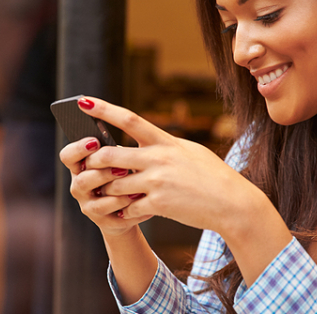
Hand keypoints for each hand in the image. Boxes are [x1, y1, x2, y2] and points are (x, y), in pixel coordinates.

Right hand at [59, 135, 153, 236]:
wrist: (129, 207)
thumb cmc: (123, 175)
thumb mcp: (119, 158)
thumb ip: (114, 149)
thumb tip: (122, 133)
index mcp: (80, 166)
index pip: (68, 156)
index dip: (78, 149)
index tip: (96, 142)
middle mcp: (79, 185)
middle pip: (83, 179)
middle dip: (103, 173)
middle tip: (123, 169)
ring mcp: (88, 204)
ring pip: (96, 201)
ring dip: (116, 194)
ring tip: (135, 189)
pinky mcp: (101, 221)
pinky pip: (112, 216)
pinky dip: (127, 208)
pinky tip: (141, 201)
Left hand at [74, 96, 274, 235]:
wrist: (233, 203)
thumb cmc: (212, 177)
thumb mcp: (189, 152)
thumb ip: (164, 146)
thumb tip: (144, 140)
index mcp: (165, 141)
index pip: (129, 119)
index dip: (103, 110)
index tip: (83, 102)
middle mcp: (159, 158)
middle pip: (111, 154)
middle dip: (93, 161)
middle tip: (86, 166)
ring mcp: (158, 181)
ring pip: (115, 184)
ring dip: (107, 191)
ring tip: (106, 195)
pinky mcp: (160, 204)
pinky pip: (129, 208)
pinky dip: (124, 213)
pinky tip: (126, 214)